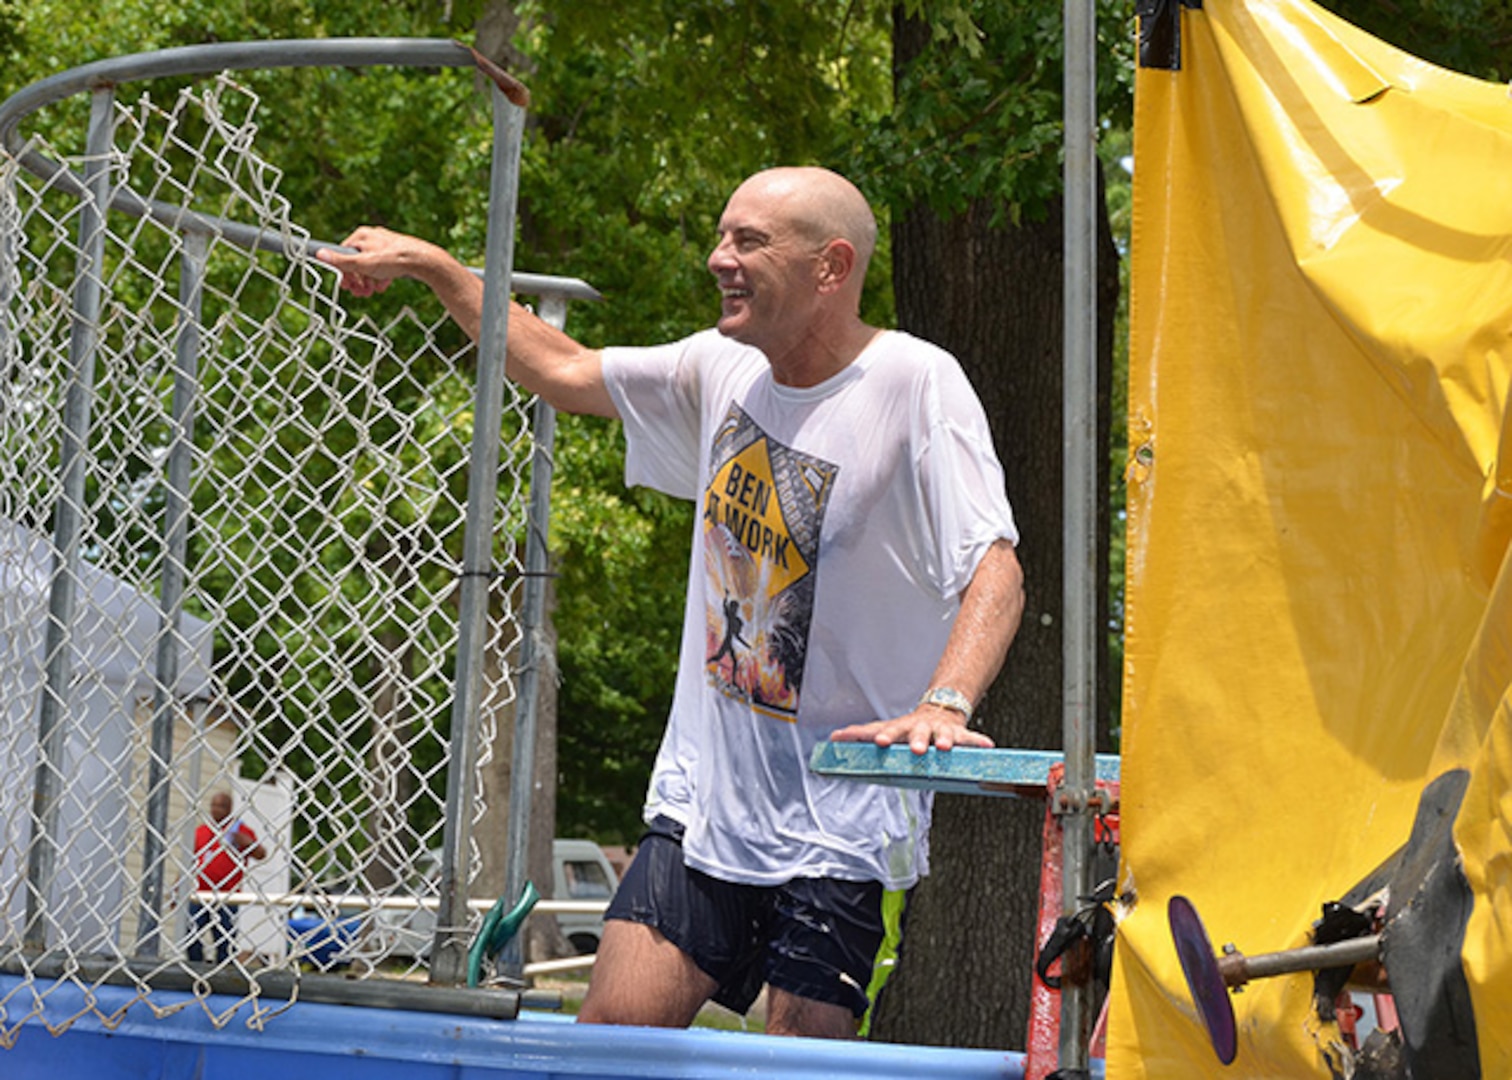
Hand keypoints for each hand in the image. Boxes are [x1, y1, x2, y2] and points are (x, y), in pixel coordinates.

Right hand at [316, 226, 446, 297]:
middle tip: (360, 293)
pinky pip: (383, 266)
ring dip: (368, 281)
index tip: (345, 285)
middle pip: (357, 261)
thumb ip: (341, 261)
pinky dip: (381, 277)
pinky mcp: (396, 253)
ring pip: (370, 265)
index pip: (343, 253)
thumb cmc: (394, 259)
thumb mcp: (363, 263)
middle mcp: (372, 237)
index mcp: (361, 236)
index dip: (343, 272)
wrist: (423, 261)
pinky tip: (384, 285)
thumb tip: (319, 254)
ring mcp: (385, 245)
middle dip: (357, 279)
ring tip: (372, 291)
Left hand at [830, 706, 994, 755]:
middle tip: (914, 749)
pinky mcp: (957, 732)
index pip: (882, 730)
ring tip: (944, 747)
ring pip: (942, 735)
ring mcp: (938, 729)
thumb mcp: (888, 730)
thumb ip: (861, 735)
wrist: (939, 710)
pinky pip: (969, 738)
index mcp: (898, 728)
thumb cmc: (908, 728)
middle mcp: (918, 727)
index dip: (880, 735)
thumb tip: (831, 738)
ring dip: (943, 740)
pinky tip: (987, 746)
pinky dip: (977, 742)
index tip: (875, 742)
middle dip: (914, 740)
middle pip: (914, 732)